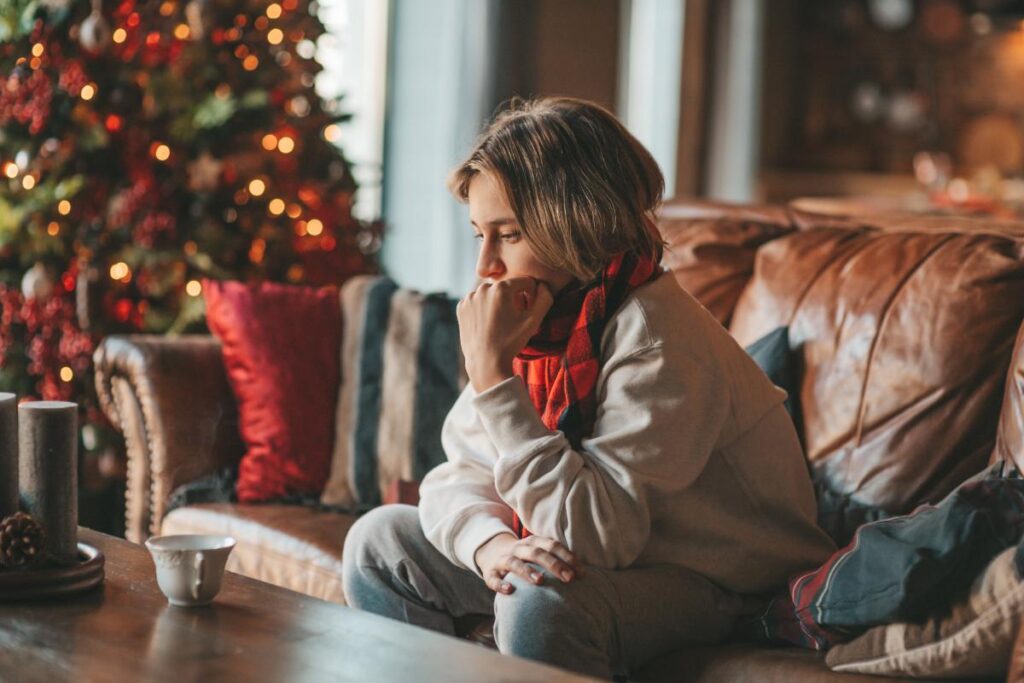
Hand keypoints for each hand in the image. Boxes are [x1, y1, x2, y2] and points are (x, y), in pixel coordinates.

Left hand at [457, 277, 553, 392]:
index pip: (524, 282)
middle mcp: (483, 288)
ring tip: (499, 322)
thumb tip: (543, 285)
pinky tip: (487, 323)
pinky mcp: (461, 307)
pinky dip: (483, 309)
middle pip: (506, 287)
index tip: (528, 310)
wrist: (486, 362)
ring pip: (491, 294)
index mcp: (501, 288)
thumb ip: (544, 298)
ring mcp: (469, 298)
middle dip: (512, 298)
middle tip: (512, 319)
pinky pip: (477, 302)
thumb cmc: (511, 342)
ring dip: (497, 302)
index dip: (530, 294)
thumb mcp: (533, 321)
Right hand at [473, 532, 585, 593]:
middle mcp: (518, 548)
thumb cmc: (524, 557)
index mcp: (533, 542)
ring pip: (515, 563)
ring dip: (528, 571)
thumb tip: (583, 574)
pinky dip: (501, 584)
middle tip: (569, 578)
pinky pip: (493, 578)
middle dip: (553, 564)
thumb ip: (557, 559)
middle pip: (536, 553)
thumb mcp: (538, 552)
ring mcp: (503, 559)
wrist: (491, 551)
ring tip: (540, 581)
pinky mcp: (490, 572)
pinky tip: (510, 591)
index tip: (582, 572)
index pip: (552, 545)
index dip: (567, 557)